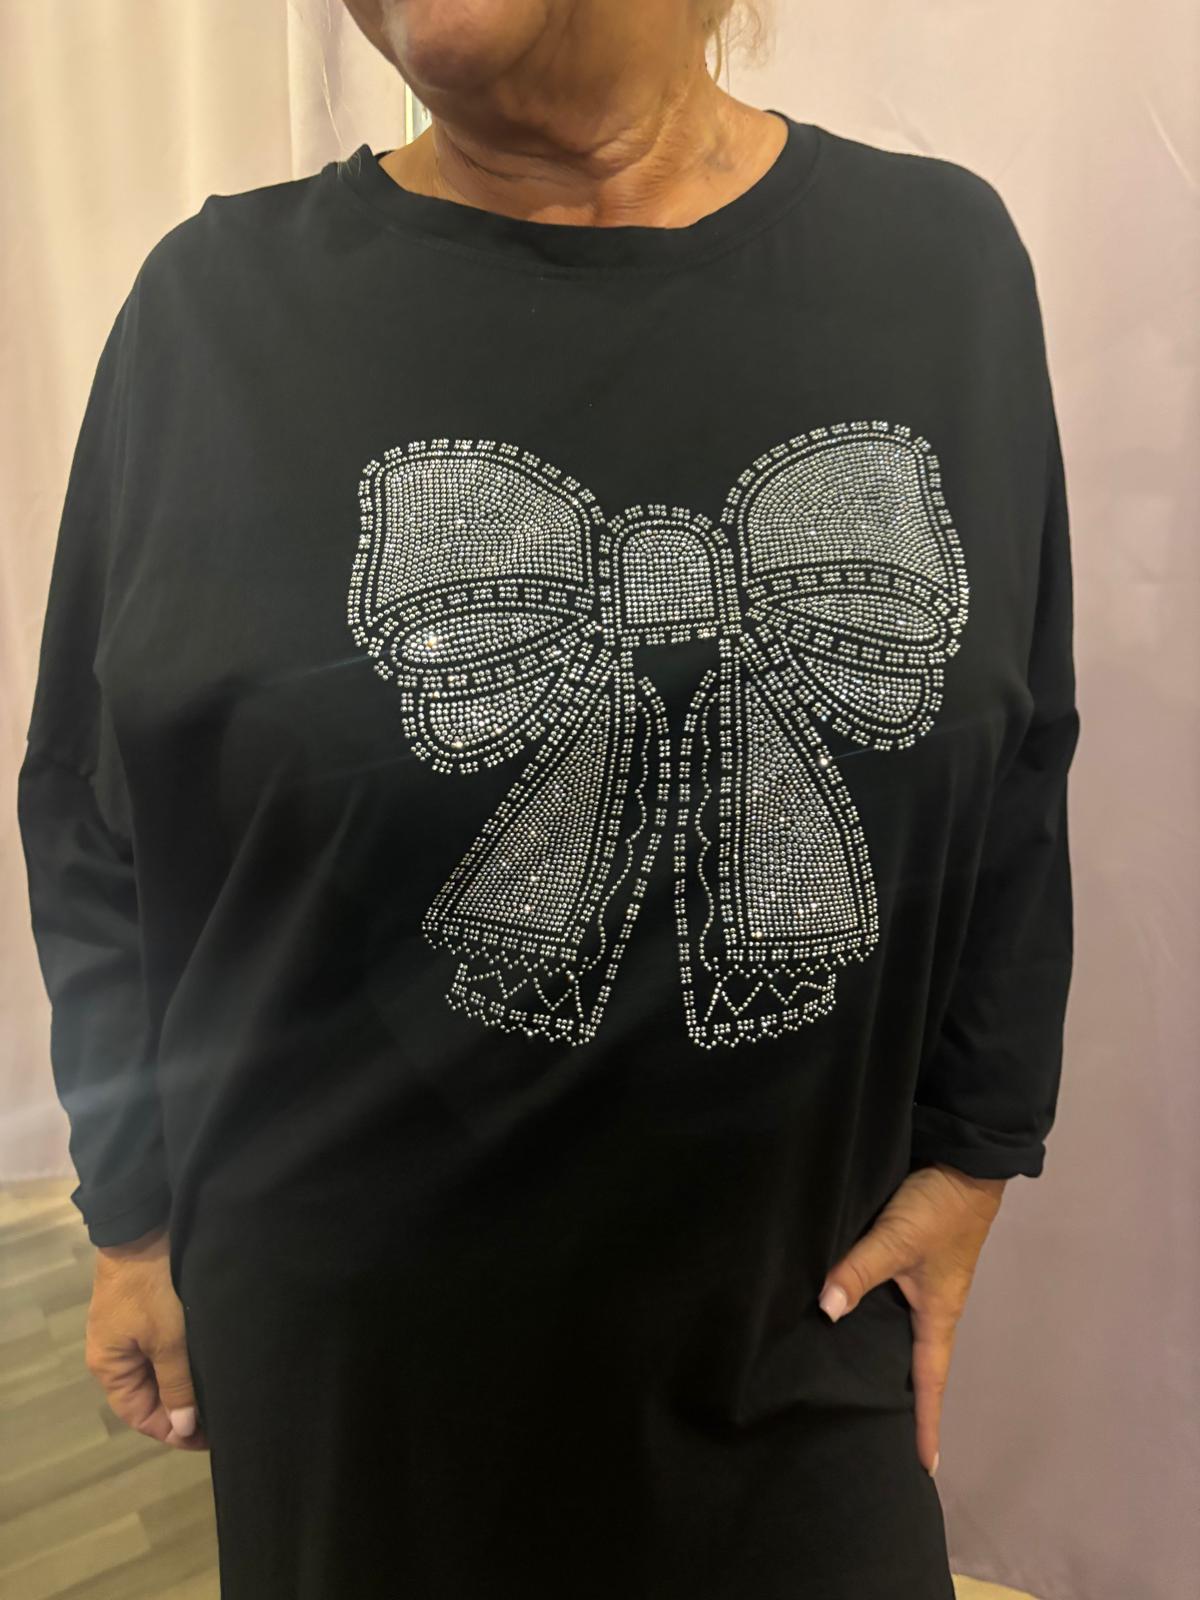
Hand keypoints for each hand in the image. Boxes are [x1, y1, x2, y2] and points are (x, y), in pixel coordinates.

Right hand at [86, 1222, 208, 1450]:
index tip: (210, 1439)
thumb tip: (182, 1428)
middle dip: (183, 1410)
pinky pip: (164, 1349)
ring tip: (221, 1395)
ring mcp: (130, 1332)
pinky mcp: (145, 1312)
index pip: (140, 1415)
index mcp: (110, 1367)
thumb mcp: (168, 1338)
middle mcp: (115, 1354)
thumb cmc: (153, 1288)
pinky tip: (209, 1364)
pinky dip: (184, 1361)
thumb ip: (176, 1384)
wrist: (143, 1227)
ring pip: (159, 1372)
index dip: (173, 1431)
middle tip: (223, 1418)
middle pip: (149, 1396)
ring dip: (186, 1385)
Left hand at [817, 1162, 1006, 1475]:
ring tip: (845, 1385)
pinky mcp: (911, 1259)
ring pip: (897, 1331)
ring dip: (880, 1356)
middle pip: (913, 1363)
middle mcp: (931, 1306)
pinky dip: (870, 1317)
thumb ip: (859, 1269)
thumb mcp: (896, 1239)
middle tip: (870, 1434)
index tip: (924, 1467)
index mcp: (937, 1314)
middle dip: (896, 1398)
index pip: (930, 1381)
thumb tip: (825, 1310)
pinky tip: (843, 1320)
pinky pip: (888, 1300)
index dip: (926, 1422)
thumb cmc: (938, 1209)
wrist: (963, 1158)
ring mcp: (921, 1282)